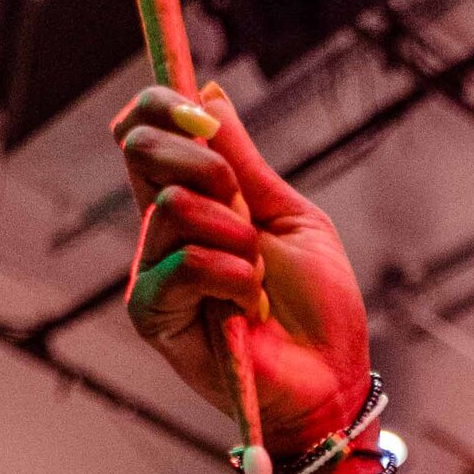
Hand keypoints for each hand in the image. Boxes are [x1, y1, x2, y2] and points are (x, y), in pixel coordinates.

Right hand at [111, 83, 368, 460]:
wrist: (332, 381)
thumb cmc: (319, 309)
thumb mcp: (292, 218)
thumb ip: (247, 163)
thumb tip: (210, 92)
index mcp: (191, 201)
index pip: (145, 131)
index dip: (161, 104)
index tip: (205, 116)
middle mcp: (161, 231)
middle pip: (142, 150)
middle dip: (207, 166)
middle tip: (248, 213)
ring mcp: (153, 272)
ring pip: (174, 208)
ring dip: (236, 237)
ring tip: (260, 280)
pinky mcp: (154, 315)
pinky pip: (186, 264)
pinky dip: (233, 278)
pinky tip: (250, 307)